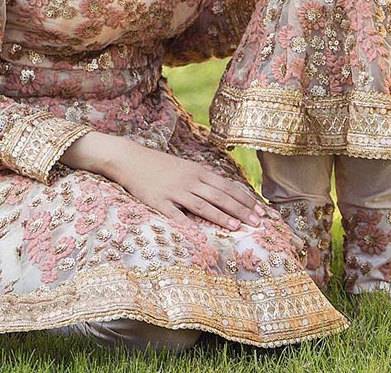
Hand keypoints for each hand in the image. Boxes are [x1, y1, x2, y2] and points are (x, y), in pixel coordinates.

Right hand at [61, 132, 265, 230]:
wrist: (130, 158)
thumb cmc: (159, 165)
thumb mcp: (184, 168)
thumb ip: (202, 180)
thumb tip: (224, 193)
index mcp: (197, 171)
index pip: (227, 186)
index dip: (245, 199)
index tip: (260, 211)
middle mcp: (189, 180)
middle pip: (219, 196)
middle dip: (240, 210)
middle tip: (257, 223)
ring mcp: (173, 190)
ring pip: (202, 204)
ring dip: (221, 216)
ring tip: (237, 227)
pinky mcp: (157, 200)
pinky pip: (173, 214)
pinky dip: (185, 222)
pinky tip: (196, 233)